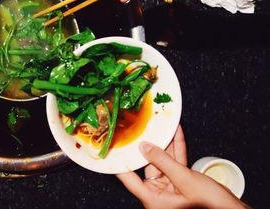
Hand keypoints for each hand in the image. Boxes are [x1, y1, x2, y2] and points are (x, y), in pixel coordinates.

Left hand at [117, 126, 248, 208]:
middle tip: (143, 127)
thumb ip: (163, 162)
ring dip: (165, 144)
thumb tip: (145, 147)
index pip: (128, 178)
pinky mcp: (182, 183)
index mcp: (153, 199)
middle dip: (148, 145)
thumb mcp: (185, 180)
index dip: (119, 162)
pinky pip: (176, 163)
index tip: (112, 147)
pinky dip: (177, 149)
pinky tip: (177, 133)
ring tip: (161, 124)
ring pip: (163, 162)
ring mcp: (170, 188)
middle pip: (147, 166)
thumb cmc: (212, 206)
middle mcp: (158, 195)